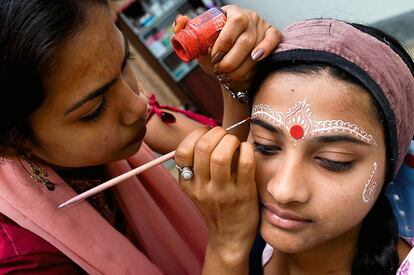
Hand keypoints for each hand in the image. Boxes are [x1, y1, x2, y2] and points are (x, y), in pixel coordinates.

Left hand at [174, 5, 280, 89]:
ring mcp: (261, 25)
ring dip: (241, 66)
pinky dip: (265, 50)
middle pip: (245, 39)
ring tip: (228, 75)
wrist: (229, 68)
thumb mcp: (198, 45)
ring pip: (256, 47)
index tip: (213, 57)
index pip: (232, 23)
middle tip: (220, 70)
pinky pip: (273, 40)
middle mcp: (247, 17)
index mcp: (229, 13)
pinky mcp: (272, 34)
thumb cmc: (214, 54)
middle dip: (231, 60)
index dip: (224, 42)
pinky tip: (255, 60)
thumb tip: (180, 21)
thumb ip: (185, 33)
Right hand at [175, 127, 258, 263]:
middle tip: (225, 135)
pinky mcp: (243, 194)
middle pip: (203, 148)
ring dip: (231, 140)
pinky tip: (247, 150)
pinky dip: (247, 149)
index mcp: (187, 183)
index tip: (207, 134)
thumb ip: (199, 164)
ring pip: (221, 155)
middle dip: (216, 132)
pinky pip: (245, 164)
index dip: (196, 135)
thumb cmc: (217, 206)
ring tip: (235, 142)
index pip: (182, 151)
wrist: (230, 237)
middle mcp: (202, 187)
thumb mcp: (198, 187)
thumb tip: (210, 132)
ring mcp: (222, 192)